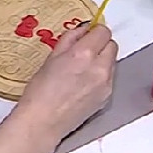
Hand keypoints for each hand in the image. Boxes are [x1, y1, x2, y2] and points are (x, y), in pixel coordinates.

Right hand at [14, 23, 117, 147]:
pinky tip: (83, 83)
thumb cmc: (40, 91)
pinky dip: (100, 76)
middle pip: (112, 45)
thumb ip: (70, 39)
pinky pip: (109, 78)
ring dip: (101, 60)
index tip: (87, 34)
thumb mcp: (51, 57)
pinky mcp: (107, 97)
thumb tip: (82, 30)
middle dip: (100, 44)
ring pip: (112, 62)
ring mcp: (106, 84)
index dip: (94, 31)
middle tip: (84, 51)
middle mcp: (99, 68)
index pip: (103, 31)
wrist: (44, 121)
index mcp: (83, 54)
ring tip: (81, 70)